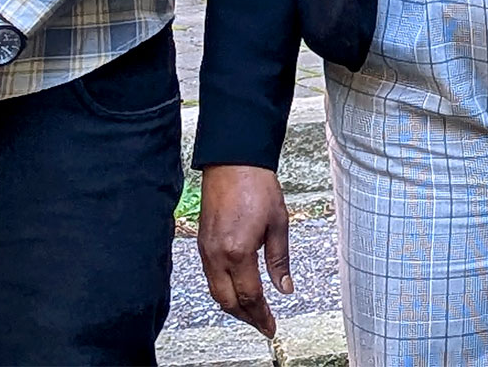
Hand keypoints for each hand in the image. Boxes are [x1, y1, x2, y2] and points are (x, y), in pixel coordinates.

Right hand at [198, 165, 292, 336]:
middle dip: (246, 317)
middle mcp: (217, 254)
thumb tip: (285, 287)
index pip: (250, 296)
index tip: (271, 327)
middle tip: (262, 325)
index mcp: (238, 251)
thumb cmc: (256, 185)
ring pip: (216, 291)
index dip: (262, 316)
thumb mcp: (278, 223)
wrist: (233, 161)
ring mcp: (206, 249)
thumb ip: (280, 260)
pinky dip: (223, 290)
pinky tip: (235, 290)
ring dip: (233, 306)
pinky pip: (210, 277)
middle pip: (228, 301)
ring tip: (252, 313)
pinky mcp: (202, 242)